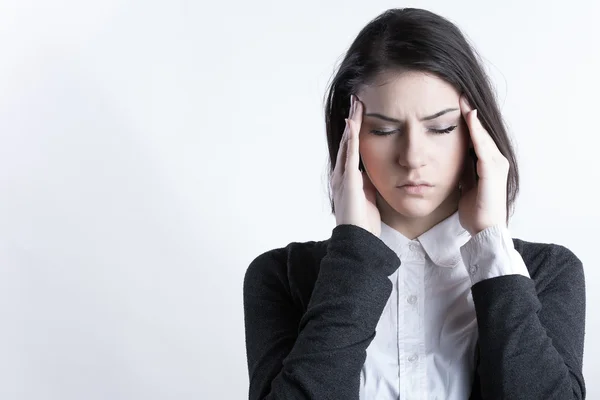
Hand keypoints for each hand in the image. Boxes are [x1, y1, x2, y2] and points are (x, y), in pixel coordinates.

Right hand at [332, 94, 381, 236]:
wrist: (357, 240)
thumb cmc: (363, 222)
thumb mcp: (369, 196)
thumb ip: (369, 182)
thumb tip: (377, 171)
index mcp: (347, 177)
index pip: (351, 147)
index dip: (356, 129)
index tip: (361, 112)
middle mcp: (341, 174)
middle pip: (346, 140)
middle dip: (352, 120)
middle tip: (357, 100)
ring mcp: (342, 177)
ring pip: (346, 144)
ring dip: (351, 124)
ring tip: (356, 105)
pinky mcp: (347, 181)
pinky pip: (349, 156)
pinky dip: (350, 140)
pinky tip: (353, 125)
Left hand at [458, 94, 508, 235]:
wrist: (485, 230)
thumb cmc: (475, 211)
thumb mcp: (465, 185)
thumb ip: (462, 171)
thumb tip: (449, 160)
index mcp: (487, 164)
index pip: (476, 138)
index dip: (467, 122)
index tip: (455, 104)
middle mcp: (495, 161)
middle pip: (481, 133)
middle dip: (470, 114)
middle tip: (459, 94)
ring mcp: (497, 165)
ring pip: (483, 136)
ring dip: (473, 118)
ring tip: (463, 100)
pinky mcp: (492, 171)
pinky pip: (483, 147)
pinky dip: (477, 132)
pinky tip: (470, 118)